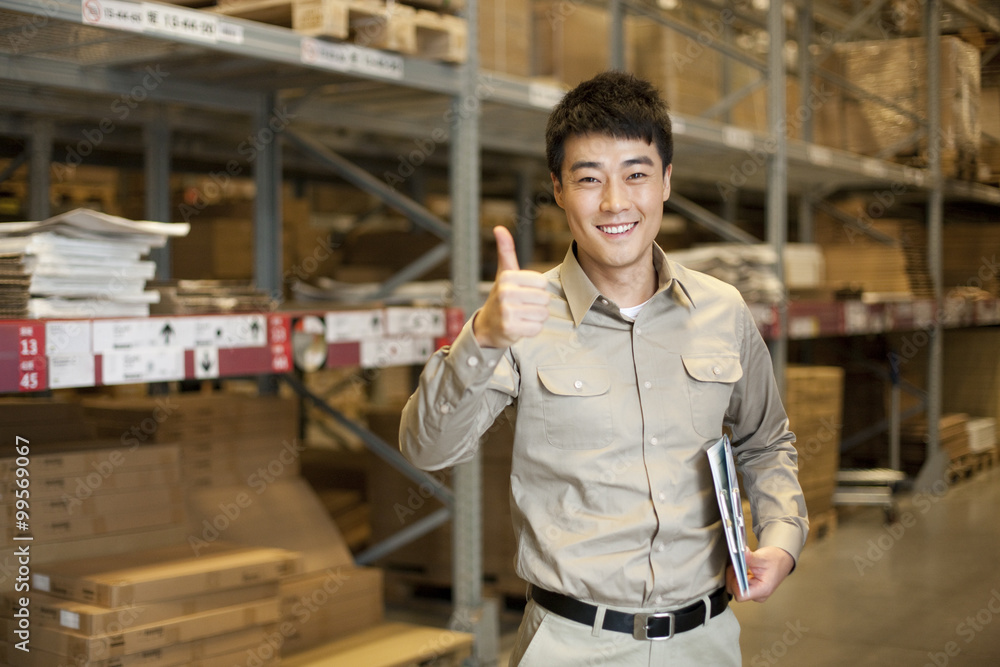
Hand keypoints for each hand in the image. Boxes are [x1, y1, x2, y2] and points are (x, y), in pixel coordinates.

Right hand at [473, 226, 549, 348]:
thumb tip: (499, 228)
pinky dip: (532, 329)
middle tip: (523, 306)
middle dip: (538, 304)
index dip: (537, 289)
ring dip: (536, 317)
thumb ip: (506, 251)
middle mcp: (505, 293)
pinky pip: (537, 328)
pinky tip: (520, 326)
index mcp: (507, 277)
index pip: (542, 282)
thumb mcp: (504, 273)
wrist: (487, 326)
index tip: (524, 292)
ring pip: (543, 314)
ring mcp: (506, 311)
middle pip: (545, 298)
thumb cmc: (501, 297)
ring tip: (522, 316)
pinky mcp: (510, 329)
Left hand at [726, 546, 794, 602]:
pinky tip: (740, 568)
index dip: (734, 583)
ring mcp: (755, 592)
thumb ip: (750, 557)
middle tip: (734, 566)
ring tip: (738, 566)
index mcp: (763, 590)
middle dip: (732, 578)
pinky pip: (738, 585)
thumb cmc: (776, 560)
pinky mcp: (752, 588)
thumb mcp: (763, 557)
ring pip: (735, 588)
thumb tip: (741, 553)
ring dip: (734, 576)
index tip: (735, 571)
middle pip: (736, 592)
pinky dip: (737, 576)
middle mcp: (759, 594)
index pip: (741, 595)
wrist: (781, 560)